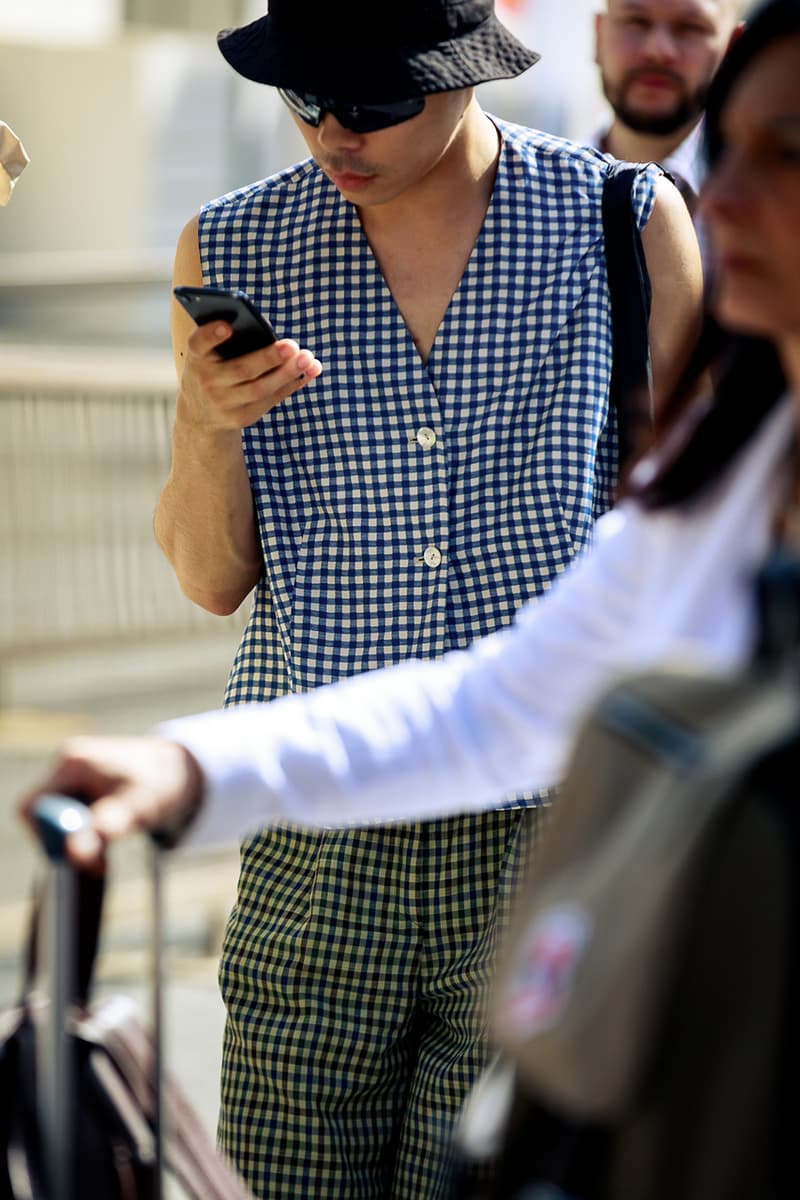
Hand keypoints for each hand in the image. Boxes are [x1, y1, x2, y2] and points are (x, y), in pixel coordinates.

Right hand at [18, 736, 204, 871]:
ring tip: (106, 855)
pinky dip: (85, 835)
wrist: (185, 771)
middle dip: (66, 842)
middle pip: (42, 815)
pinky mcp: (84, 787)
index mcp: (74, 762)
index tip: (81, 854)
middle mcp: (69, 765)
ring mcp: (74, 775)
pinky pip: (70, 818)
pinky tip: (106, 842)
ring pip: (57, 821)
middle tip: (99, 861)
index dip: (49, 836)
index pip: (33, 807)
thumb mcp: (139, 807)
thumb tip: (74, 853)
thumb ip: (106, 826)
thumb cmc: (164, 784)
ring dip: (78, 841)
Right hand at [178, 321, 322, 431]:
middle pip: (241, 370)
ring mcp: (223, 404)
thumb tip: (270, 332)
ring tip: (307, 358)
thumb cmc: (212, 369)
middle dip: (268, 358)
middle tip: (292, 346)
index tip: (227, 326)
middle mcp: (206, 382)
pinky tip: (310, 371)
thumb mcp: (209, 355)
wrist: (200, 413)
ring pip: (260, 389)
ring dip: (286, 374)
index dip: (211, 335)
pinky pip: (270, 400)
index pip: (198, 344)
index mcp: (196, 358)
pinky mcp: (241, 418)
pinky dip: (291, 384)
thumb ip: (230, 341)